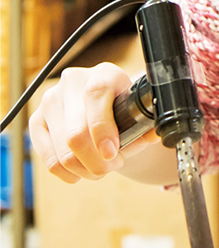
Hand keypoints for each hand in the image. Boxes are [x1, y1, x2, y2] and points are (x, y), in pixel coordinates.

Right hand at [29, 64, 158, 182]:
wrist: (101, 103)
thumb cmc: (122, 107)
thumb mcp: (138, 111)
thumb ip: (147, 124)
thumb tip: (153, 135)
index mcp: (102, 74)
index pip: (96, 96)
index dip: (103, 129)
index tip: (112, 153)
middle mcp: (71, 83)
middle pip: (76, 134)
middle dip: (98, 161)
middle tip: (113, 165)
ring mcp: (50, 101)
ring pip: (62, 152)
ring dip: (85, 169)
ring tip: (100, 168)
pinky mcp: (36, 121)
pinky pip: (49, 160)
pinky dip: (68, 173)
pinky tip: (81, 171)